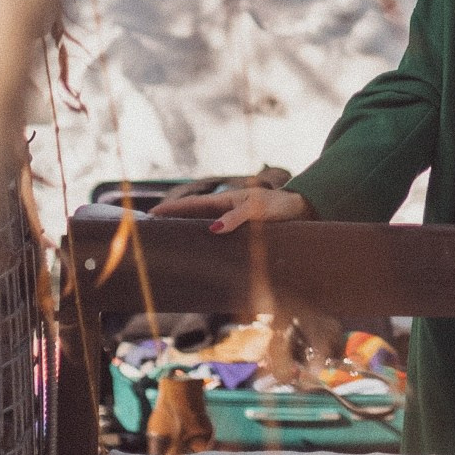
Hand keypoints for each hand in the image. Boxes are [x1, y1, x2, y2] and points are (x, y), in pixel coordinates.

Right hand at [150, 174, 315, 232]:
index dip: (173, 209)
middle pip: (193, 217)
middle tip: (152, 233)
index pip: (193, 205)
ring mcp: (232, 222)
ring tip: (168, 246)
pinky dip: (204, 244)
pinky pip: (216, 239)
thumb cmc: (281, 206)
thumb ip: (238, 218)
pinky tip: (197, 254)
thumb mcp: (259, 210)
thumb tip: (214, 229)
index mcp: (226, 201)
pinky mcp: (240, 234)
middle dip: (174, 223)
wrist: (301, 211)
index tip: (152, 214)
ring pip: (203, 228)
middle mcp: (226, 211)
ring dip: (187, 234)